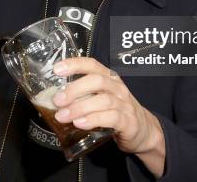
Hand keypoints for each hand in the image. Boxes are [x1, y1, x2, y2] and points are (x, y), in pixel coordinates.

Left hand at [51, 57, 165, 176]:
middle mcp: (117, 88)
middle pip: (97, 81)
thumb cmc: (116, 112)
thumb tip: (53, 98)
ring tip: (63, 115)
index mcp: (109, 79)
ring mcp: (124, 104)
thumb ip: (81, 96)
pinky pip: (111, 117)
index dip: (75, 64)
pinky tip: (80, 123)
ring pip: (103, 100)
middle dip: (75, 89)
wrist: (143, 131)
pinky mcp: (128, 122)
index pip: (92, 64)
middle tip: (57, 100)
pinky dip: (93, 119)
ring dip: (80, 107)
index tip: (57, 69)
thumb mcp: (100, 99)